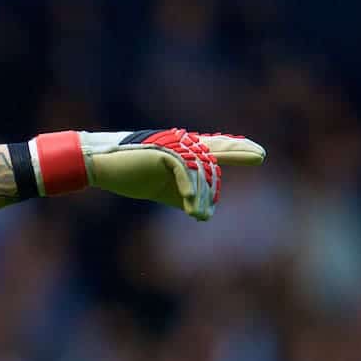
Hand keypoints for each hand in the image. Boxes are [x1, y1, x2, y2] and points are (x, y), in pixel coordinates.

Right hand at [81, 129, 264, 219]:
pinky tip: (192, 209)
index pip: (213, 149)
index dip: (234, 147)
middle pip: (214, 151)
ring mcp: (171, 147)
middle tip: (260, 155)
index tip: (256, 152)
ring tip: (200, 215)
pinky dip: (189, 191)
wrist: (99, 165)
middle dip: (237, 152)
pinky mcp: (161, 152)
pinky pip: (183, 171)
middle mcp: (180, 145)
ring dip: (203, 195)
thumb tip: (203, 214)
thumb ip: (182, 197)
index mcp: (181, 151)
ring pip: (200, 169)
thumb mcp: (161, 188)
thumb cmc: (130, 174)